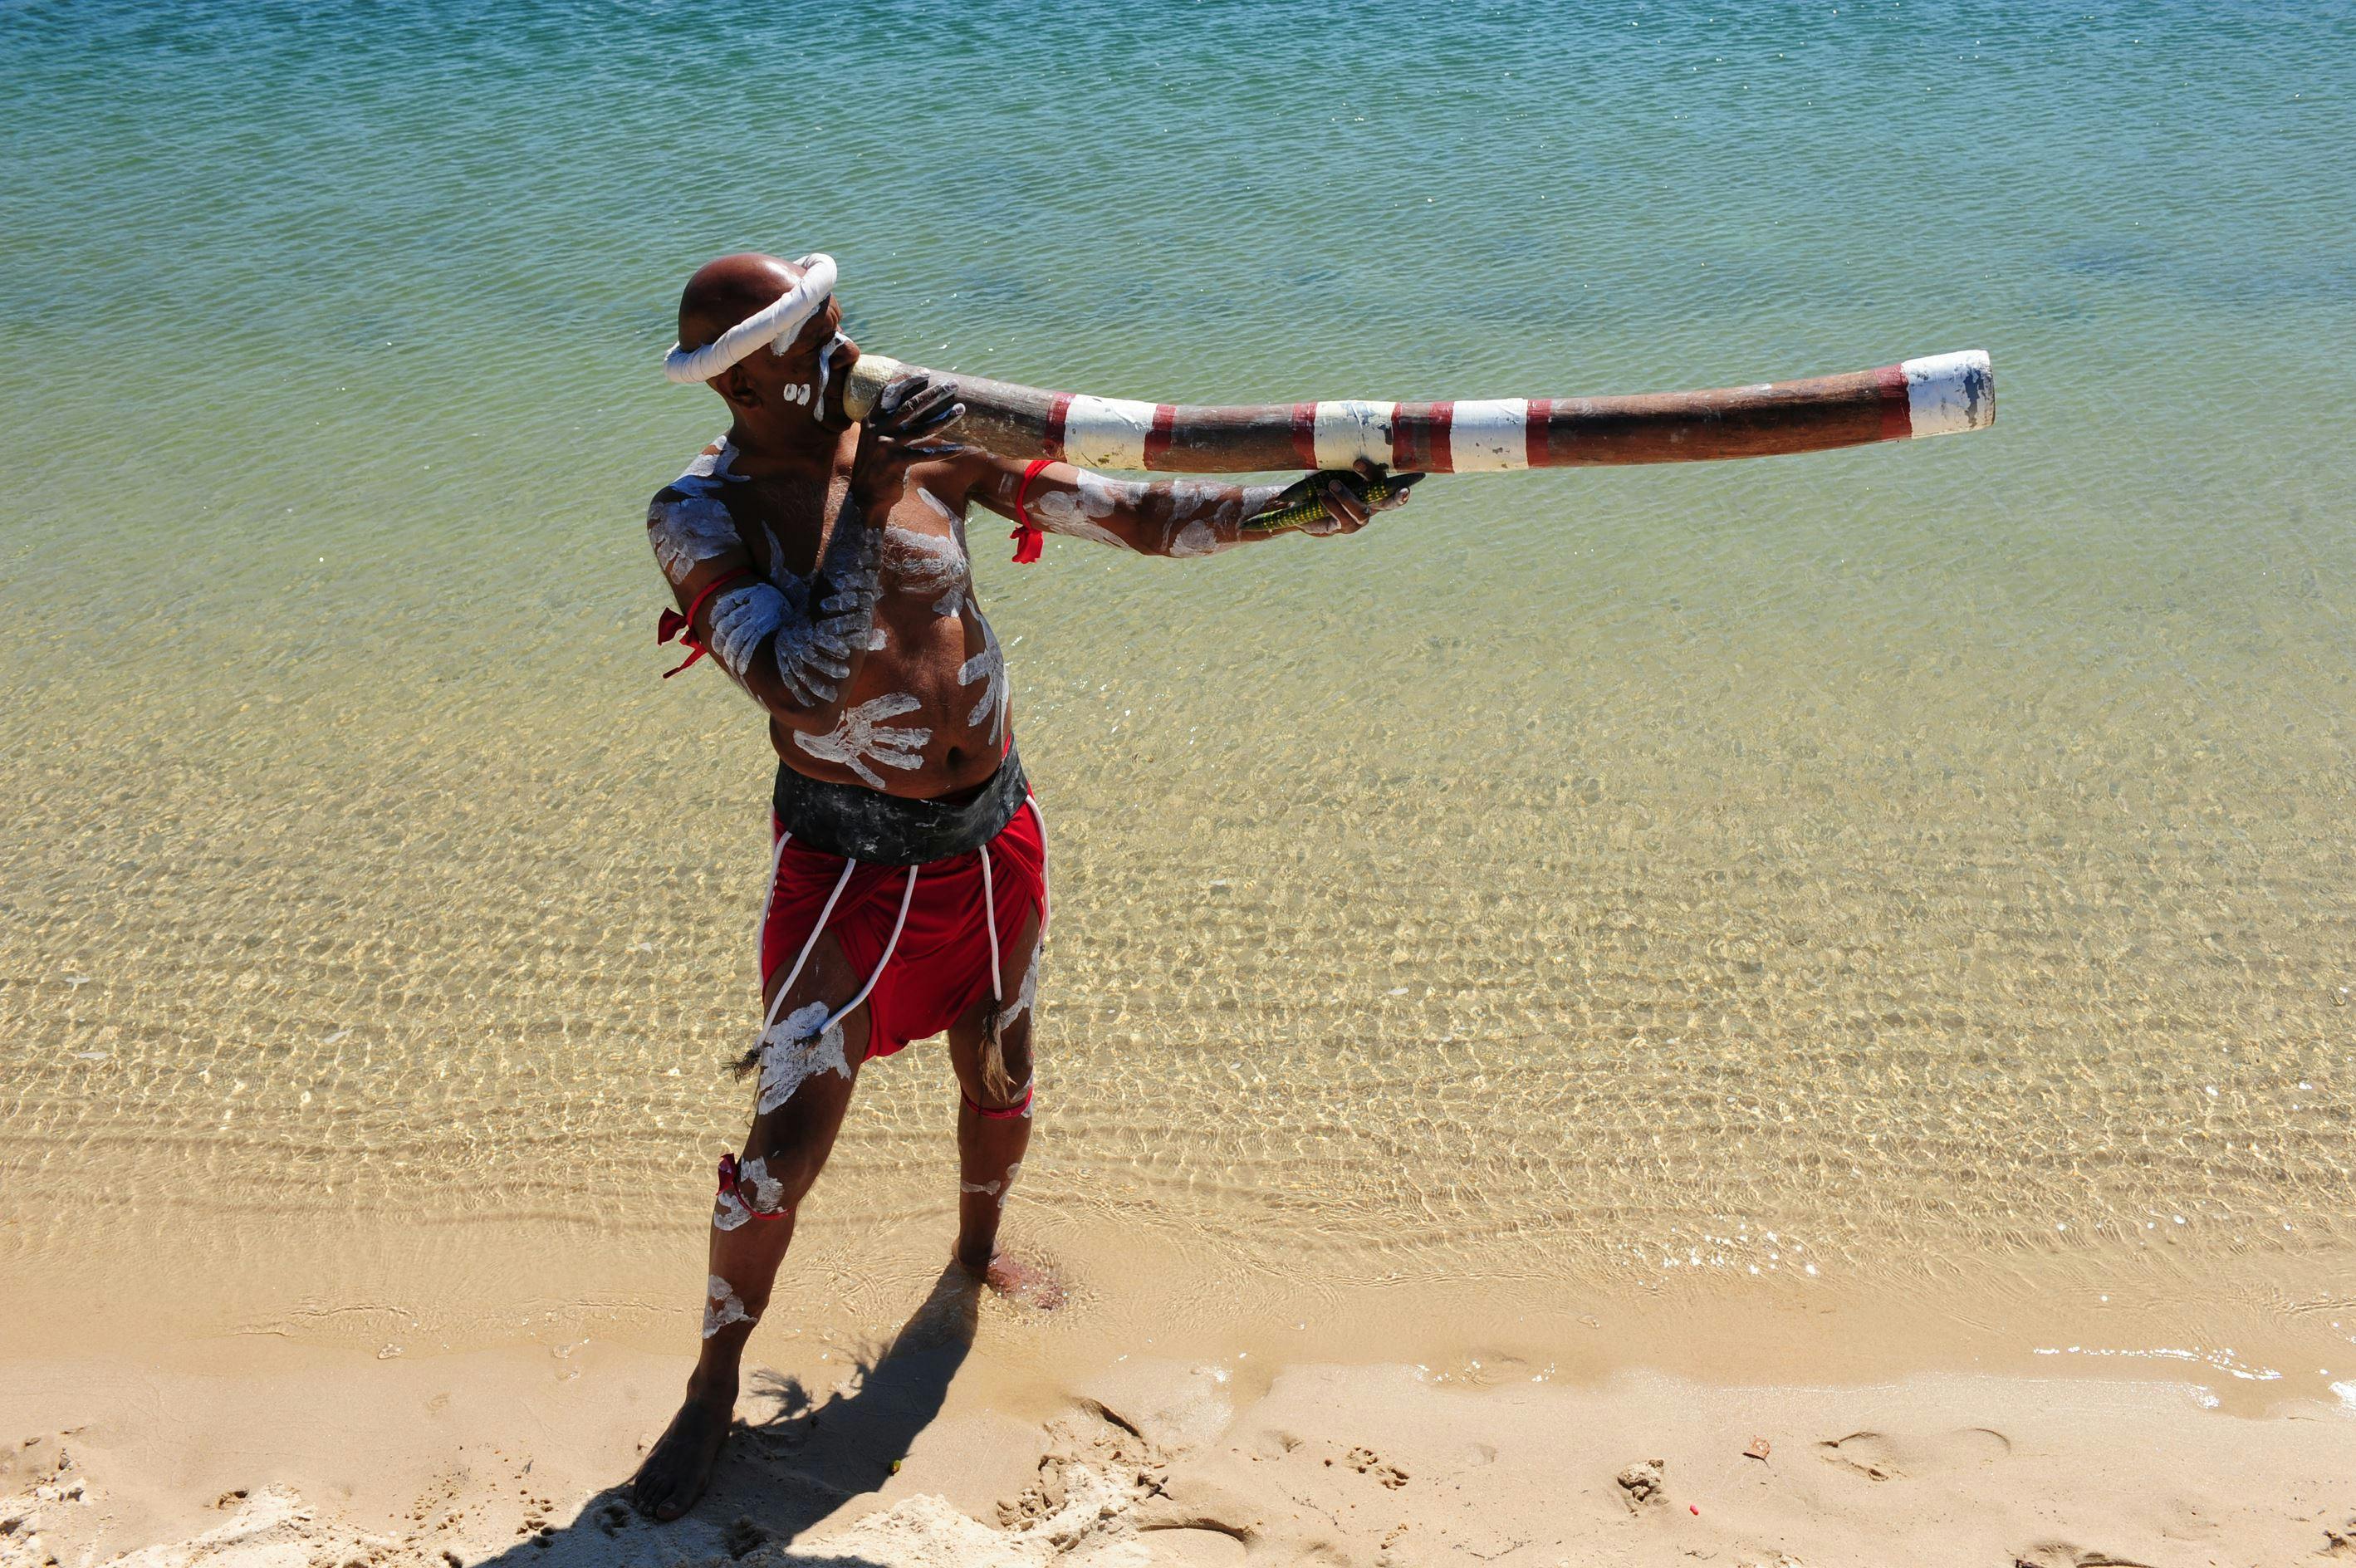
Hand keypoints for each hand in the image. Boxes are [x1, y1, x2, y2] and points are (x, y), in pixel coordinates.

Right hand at [862, 372, 964, 460]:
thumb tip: (912, 404)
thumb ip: (887, 422)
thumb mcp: (874, 438)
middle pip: (911, 406)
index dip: (908, 380)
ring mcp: (887, 445)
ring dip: (945, 418)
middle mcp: (878, 429)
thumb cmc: (876, 464)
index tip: (926, 373)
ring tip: (961, 409)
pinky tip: (960, 447)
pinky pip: (927, 454)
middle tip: (953, 384)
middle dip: (934, 393)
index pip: (890, 392)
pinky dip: (945, 451)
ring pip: (922, 428)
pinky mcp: (897, 462)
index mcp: (872, 419)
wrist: (865, 495)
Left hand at [1292, 459, 1422, 535]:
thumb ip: (1341, 454)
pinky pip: (1342, 518)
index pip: (1391, 483)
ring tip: (1332, 484)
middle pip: (1389, 503)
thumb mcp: (1331, 463)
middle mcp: (1370, 503)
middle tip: (1404, 491)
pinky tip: (1321, 494)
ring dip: (1348, 496)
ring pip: (1362, 511)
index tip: (1404, 479)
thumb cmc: (1320, 477)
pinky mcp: (1343, 527)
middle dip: (1398, 498)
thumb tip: (1343, 434)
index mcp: (1373, 486)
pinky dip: (1332, 504)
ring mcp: (1358, 518)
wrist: (1302, 500)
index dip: (1401, 481)